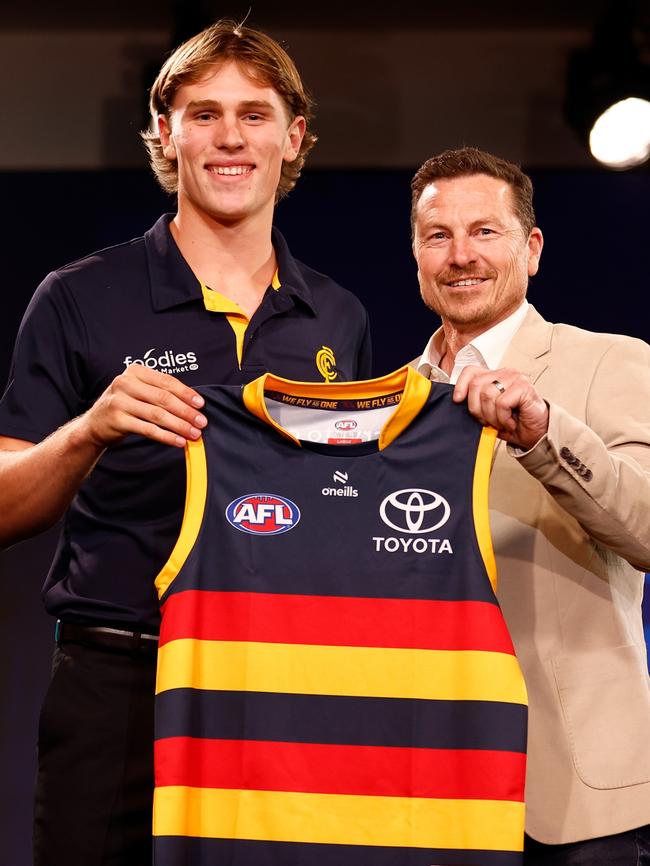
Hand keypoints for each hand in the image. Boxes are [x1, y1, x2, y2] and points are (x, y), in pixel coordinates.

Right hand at [79, 364, 206, 448]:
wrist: (94, 425)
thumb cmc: (123, 407)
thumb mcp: (139, 392)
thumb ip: (160, 393)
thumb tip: (193, 405)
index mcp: (134, 371)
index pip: (166, 381)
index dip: (186, 393)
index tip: (201, 404)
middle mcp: (125, 383)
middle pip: (163, 398)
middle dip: (186, 411)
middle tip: (202, 422)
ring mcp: (119, 401)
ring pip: (157, 414)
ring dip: (179, 425)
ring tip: (194, 434)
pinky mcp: (117, 420)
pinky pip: (148, 429)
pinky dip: (166, 436)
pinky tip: (179, 441)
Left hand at [453, 365, 548, 449]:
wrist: (536, 434)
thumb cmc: (514, 422)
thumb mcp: (488, 413)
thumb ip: (475, 403)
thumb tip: (458, 401)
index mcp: (493, 376)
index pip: (470, 371)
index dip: (460, 385)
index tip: (458, 400)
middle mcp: (504, 374)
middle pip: (475, 385)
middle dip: (477, 409)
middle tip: (488, 421)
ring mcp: (515, 378)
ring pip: (487, 395)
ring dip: (492, 416)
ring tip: (501, 422)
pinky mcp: (524, 387)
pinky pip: (502, 403)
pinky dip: (503, 418)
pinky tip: (510, 422)